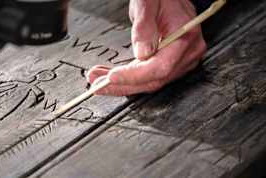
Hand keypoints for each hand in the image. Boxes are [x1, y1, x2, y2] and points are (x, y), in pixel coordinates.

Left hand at [87, 0, 206, 95]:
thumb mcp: (148, 3)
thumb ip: (144, 27)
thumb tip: (142, 52)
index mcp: (185, 38)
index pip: (160, 67)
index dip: (134, 76)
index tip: (112, 77)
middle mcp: (187, 53)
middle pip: (152, 80)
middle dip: (121, 84)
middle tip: (96, 83)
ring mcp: (180, 61)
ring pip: (148, 82)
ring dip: (120, 83)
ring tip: (97, 79)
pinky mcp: (169, 63)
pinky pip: (147, 76)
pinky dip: (127, 78)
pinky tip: (109, 76)